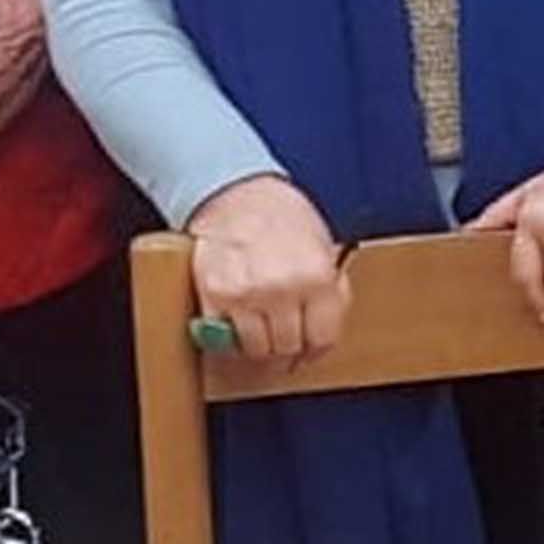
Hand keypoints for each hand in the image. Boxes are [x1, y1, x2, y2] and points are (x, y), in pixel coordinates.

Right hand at [184, 173, 348, 364]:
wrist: (237, 194)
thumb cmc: (283, 216)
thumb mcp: (323, 248)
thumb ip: (330, 289)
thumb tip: (327, 328)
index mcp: (317, 277)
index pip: (322, 338)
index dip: (317, 348)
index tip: (310, 350)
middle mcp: (282, 289)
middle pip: (288, 347)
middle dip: (289, 346)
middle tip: (285, 339)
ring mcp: (245, 295)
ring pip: (256, 349)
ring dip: (260, 345)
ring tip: (262, 330)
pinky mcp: (213, 297)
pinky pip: (224, 337)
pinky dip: (230, 336)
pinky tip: (239, 322)